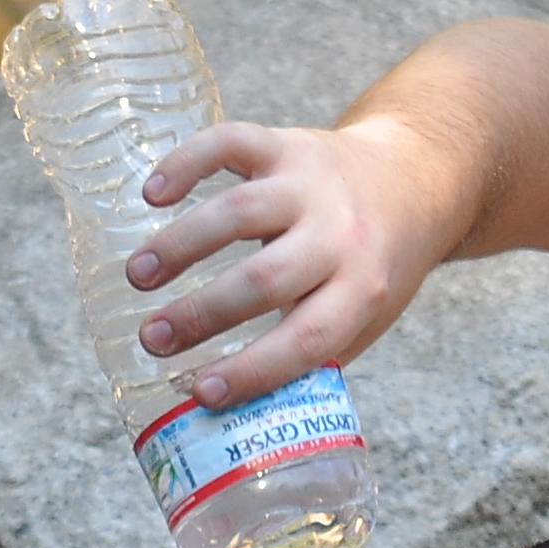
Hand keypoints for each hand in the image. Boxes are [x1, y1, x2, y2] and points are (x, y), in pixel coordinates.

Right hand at [123, 114, 460, 408]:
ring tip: (139, 278)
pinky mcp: (286, 144)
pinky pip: (230, 144)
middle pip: (264, 278)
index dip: (253, 369)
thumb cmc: (372, 267)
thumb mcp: (362, 319)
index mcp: (364, 291)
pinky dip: (185, 163)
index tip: (201, 392)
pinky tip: (151, 194)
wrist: (409, 179)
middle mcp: (340, 235)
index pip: (307, 339)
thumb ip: (306, 354)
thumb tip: (225, 403)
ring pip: (238, 211)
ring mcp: (311, 184)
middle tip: (152, 339)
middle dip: (201, 314)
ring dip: (180, 245)